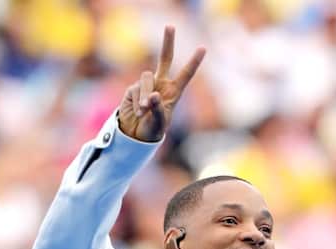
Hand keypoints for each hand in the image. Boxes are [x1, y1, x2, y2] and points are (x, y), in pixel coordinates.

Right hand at [117, 25, 204, 142]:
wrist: (135, 135)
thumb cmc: (153, 130)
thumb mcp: (159, 123)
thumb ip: (157, 109)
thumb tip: (152, 95)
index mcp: (174, 92)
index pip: (186, 75)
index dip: (194, 62)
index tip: (203, 48)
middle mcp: (161, 84)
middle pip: (165, 59)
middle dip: (167, 42)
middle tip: (170, 26)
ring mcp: (146, 85)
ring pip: (146, 78)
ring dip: (145, 94)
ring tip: (144, 111)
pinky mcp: (132, 88)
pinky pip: (134, 89)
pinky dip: (137, 102)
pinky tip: (138, 112)